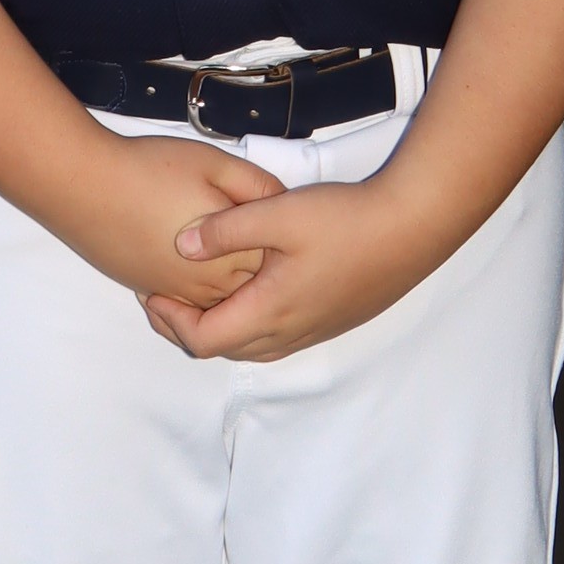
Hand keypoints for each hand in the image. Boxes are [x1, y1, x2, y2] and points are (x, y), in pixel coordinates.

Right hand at [55, 134, 280, 310]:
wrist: (87, 186)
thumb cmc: (150, 170)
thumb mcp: (216, 163)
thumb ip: (258, 186)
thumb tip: (284, 204)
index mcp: (233, 254)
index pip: (279, 263)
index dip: (285, 241)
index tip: (288, 222)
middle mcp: (211, 285)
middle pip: (254, 289)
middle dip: (265, 269)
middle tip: (268, 239)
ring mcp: (180, 293)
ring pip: (223, 303)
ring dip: (234, 284)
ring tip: (235, 251)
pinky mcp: (154, 290)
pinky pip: (190, 305)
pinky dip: (203, 292)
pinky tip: (203, 263)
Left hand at [142, 177, 438, 359]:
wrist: (412, 227)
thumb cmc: (346, 220)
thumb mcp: (277, 214)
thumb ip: (224, 229)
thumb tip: (180, 245)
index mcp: (270, 312)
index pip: (202, 339)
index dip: (169, 320)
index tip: (152, 292)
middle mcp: (289, 333)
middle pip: (223, 349)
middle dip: (187, 326)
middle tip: (164, 295)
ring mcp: (313, 330)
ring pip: (252, 346)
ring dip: (220, 326)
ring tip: (201, 293)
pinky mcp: (331, 319)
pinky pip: (277, 336)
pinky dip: (250, 322)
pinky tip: (250, 287)